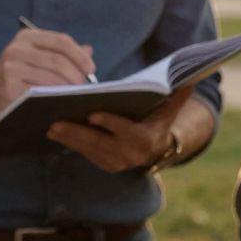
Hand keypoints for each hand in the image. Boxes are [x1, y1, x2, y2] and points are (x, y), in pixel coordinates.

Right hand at [0, 27, 95, 119]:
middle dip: (77, 75)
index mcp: (27, 37)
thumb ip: (60, 52)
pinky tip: (60, 102)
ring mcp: (11, 69)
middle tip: (85, 87)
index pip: (61, 41)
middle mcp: (17, 49)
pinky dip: (54, 97)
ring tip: (76, 95)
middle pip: (58, 61)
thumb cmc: (14, 72)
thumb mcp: (34, 55)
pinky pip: (40, 93)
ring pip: (51, 78)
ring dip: (68, 88)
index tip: (91, 69)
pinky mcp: (9, 89)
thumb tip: (88, 50)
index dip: (80, 56)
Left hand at [48, 82, 211, 172]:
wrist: (156, 150)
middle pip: (99, 143)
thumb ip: (178, 95)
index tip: (93, 113)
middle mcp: (128, 155)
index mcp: (144, 139)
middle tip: (56, 121)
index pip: (125, 131)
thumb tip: (191, 78)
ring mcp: (114, 162)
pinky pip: (83, 152)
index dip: (110, 123)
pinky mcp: (102, 163)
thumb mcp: (169, 110)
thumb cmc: (159, 121)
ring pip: (87, 149)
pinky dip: (68, 142)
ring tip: (49, 124)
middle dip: (77, 132)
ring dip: (68, 138)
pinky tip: (52, 130)